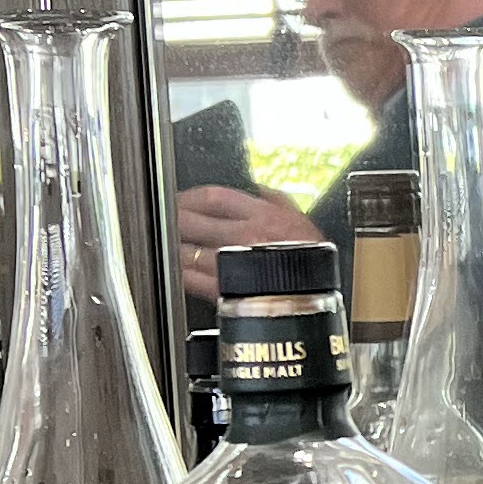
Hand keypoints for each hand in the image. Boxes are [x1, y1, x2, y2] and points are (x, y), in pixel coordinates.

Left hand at [178, 182, 316, 301]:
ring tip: (165, 245)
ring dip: (173, 247)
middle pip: (193, 220)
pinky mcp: (228, 289)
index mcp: (261, 215)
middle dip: (173, 217)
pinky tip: (174, 270)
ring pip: (189, 250)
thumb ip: (278, 199)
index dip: (189, 196)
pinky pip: (194, 279)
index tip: (178, 198)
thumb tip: (260, 187)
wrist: (321, 296)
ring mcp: (233, 262)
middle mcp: (244, 235)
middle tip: (162, 218)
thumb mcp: (302, 220)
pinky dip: (180, 273)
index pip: (214, 197)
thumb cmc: (314, 260)